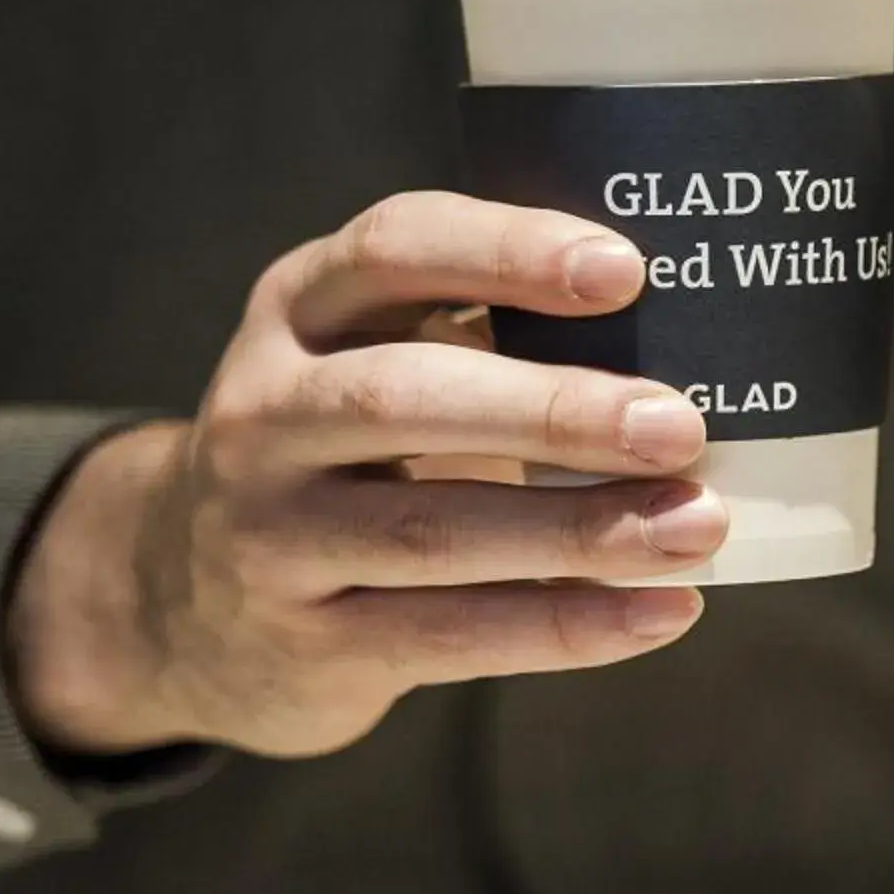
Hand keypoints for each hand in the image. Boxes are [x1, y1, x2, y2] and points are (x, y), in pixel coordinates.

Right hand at [8, 192, 725, 758]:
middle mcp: (266, 410)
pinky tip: (664, 611)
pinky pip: (446, 635)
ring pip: (428, 529)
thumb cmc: (352, 448)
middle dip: (553, 409)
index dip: (508, 252)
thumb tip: (709, 333)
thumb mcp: (380, 356)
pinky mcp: (306, 643)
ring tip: (698, 525)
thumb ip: (496, 334)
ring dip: (579, 530)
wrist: (184, 597)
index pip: (396, 249)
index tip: (627, 270)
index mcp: (302, 307)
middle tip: (679, 426)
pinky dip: (564, 626)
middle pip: (404, 396)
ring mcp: (269, 533)